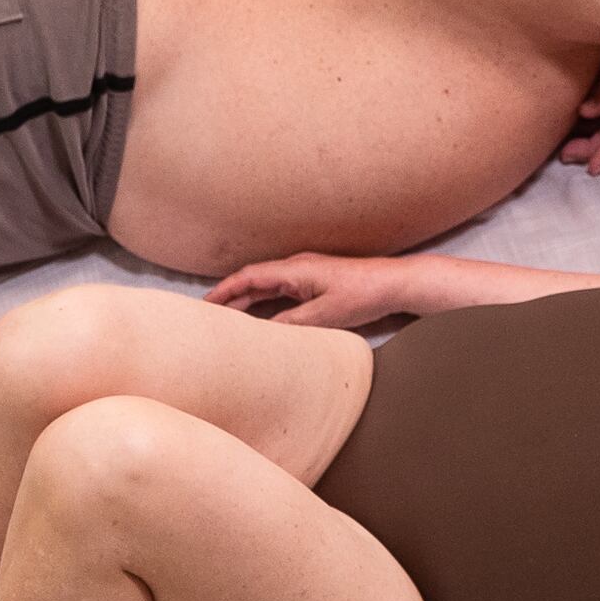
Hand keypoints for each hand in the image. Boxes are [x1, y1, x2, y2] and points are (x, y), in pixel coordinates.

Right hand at [208, 253, 402, 327]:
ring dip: (246, 301)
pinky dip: (264, 304)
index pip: (249, 277)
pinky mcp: (314, 284)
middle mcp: (296, 268)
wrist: (394, 285)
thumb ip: (292, 323)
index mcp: (294, 270)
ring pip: (266, 288)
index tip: (205, 303)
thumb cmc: (364, 295)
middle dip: (229, 297)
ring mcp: (305, 275)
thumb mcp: (325, 314)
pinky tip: (259, 318)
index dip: (224, 290)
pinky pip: (281, 293)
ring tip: (227, 319)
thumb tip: (262, 332)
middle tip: (209, 316)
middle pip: (253, 281)